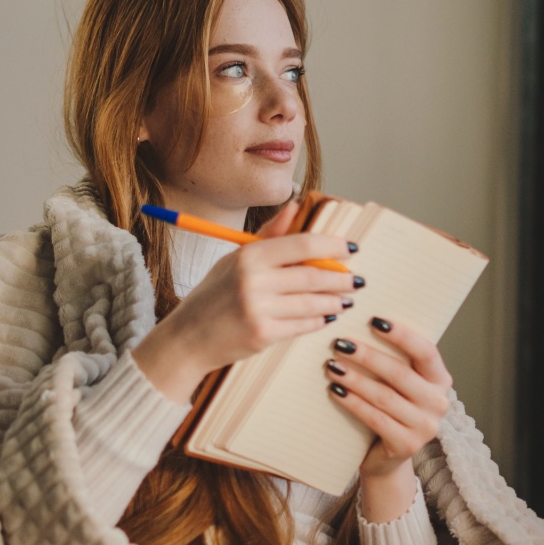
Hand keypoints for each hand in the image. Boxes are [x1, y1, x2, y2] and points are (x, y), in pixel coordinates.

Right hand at [134, 200, 360, 402]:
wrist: (188, 339)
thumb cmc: (213, 296)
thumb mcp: (235, 259)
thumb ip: (268, 235)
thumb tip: (294, 205)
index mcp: (249, 256)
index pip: (302, 245)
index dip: (332, 246)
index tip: (351, 248)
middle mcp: (254, 281)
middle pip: (313, 276)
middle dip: (341, 278)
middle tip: (356, 280)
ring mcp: (259, 309)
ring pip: (313, 303)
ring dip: (335, 301)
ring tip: (346, 299)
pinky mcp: (263, 335)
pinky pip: (303, 325)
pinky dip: (319, 320)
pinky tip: (327, 316)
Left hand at [323, 317, 450, 482]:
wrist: (387, 456)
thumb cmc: (390, 409)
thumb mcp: (398, 384)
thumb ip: (393, 360)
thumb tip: (358, 325)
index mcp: (440, 379)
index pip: (426, 351)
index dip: (401, 335)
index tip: (374, 320)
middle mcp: (439, 402)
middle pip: (400, 374)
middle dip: (367, 356)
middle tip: (340, 343)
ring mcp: (425, 427)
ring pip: (385, 396)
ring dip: (355, 379)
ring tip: (332, 366)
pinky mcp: (407, 445)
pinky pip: (375, 418)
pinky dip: (353, 403)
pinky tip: (335, 391)